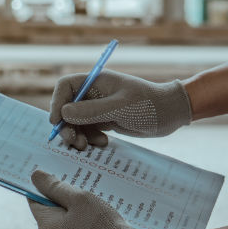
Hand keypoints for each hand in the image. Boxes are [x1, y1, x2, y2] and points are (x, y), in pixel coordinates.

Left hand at [27, 170, 150, 228]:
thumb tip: (36, 176)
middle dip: (62, 205)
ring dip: (72, 221)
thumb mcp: (80, 198)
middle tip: (81, 196)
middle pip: (49, 217)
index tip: (55, 180)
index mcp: (46, 228)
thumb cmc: (103, 225)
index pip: (35, 202)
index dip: (44, 189)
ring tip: (92, 213)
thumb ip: (55, 186)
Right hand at [51, 68, 191, 149]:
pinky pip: (88, 130)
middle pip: (67, 107)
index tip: (57, 122)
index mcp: (96, 82)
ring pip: (76, 122)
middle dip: (67, 126)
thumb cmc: (149, 105)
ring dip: (77, 135)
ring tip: (87, 147)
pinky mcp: (105, 120)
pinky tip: (103, 143)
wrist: (170, 113)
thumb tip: (64, 113)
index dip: (57, 102)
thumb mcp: (120, 108)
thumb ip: (91, 111)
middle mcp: (94, 93)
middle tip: (74, 143)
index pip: (65, 86)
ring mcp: (98, 107)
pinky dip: (90, 139)